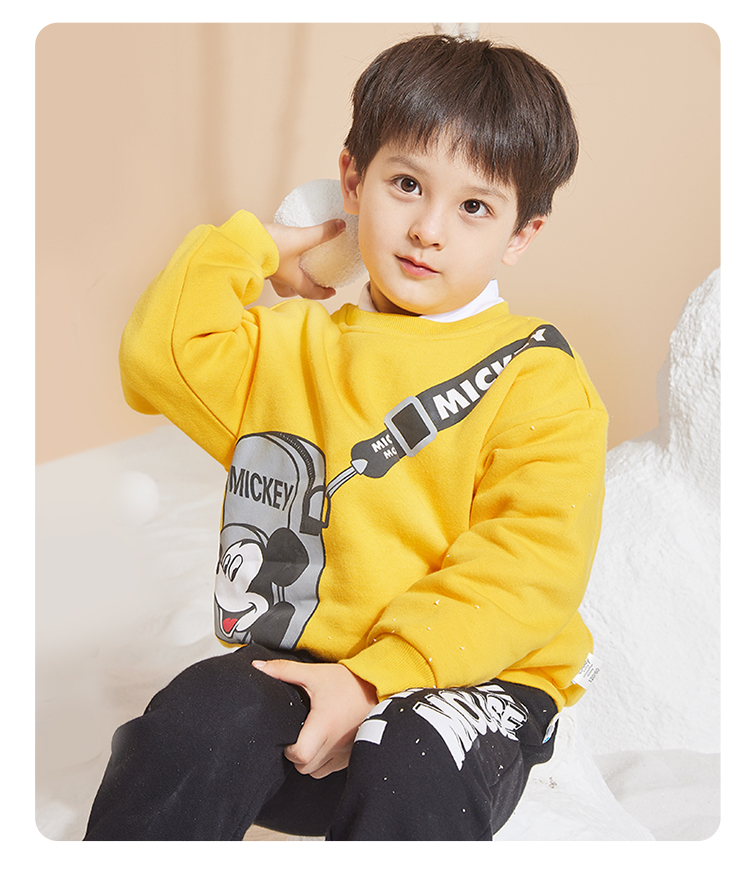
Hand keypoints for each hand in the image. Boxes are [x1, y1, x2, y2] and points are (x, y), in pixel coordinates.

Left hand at [253, 659, 378, 777]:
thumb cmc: (348, 682)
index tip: (288, 738)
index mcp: (324, 725)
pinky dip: (325, 761)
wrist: (378, 686)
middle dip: (296, 757)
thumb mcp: (315, 673)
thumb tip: (258, 667)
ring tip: (310, 740)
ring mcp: (345, 753)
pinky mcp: (352, 755)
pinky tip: (325, 743)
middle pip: (305, 768)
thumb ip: (284, 670)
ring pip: (317, 772)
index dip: (288, 750)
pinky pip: (332, 768)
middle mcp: (335, 744)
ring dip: (310, 761)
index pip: (300, 756)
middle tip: (296, 737)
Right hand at [264, 218, 344, 300]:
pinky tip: (283, 249)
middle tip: (313, 281)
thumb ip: (322, 233)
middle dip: (304, 287)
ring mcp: (269, 270)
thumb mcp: (301, 238)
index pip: (310, 293)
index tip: (332, 291)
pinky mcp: (261, 258)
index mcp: (292, 280)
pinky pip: (275, 264)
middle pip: (294, 289)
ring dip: (292, 274)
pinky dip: (282, 261)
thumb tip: (341, 226)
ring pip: (283, 278)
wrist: (242, 240)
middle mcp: (280, 278)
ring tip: (298, 264)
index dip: (323, 293)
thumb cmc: (270, 246)